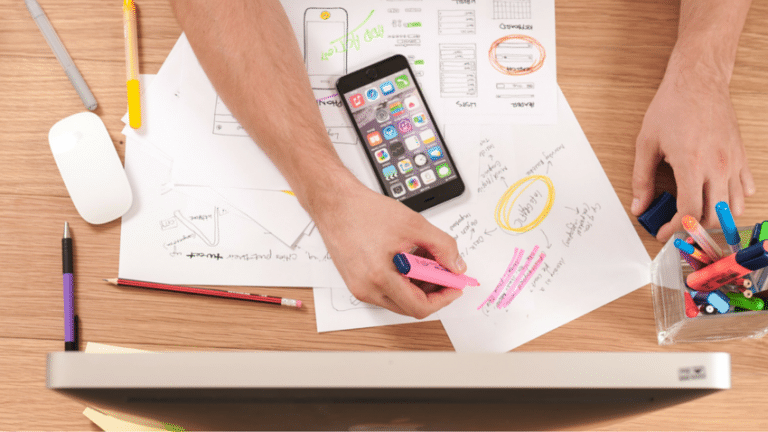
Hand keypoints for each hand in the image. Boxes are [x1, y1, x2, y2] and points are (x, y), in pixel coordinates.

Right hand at [311, 177, 464, 318]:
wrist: (335, 203)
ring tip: (426, 259)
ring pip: (398, 299)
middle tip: (445, 271)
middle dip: (432, 291)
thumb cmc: (364, 211)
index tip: (455, 286)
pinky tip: (409, 259)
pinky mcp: (356, 282)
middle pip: (410, 306)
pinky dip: (403, 280)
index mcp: (379, 277)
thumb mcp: (414, 224)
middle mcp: (366, 289)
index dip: (443, 298)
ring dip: (418, 285)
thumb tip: (456, 266)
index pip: (419, 307)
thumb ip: (442, 246)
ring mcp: (359, 287)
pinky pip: (386, 290)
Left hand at [631, 62, 754, 240]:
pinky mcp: (742, 156)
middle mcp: (717, 167)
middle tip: (677, 227)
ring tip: (696, 216)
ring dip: (716, 218)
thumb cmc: (671, 107)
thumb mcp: (646, 144)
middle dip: (694, 229)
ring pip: (734, 207)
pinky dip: (734, 200)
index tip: (663, 232)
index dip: (675, 229)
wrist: (698, 81)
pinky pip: (746, 188)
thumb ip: (642, 179)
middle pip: (713, 216)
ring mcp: (733, 162)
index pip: (689, 213)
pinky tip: (717, 197)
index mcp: (692, 165)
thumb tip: (639, 206)